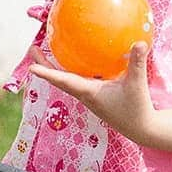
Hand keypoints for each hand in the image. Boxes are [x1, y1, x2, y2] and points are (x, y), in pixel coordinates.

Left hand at [29, 42, 155, 145]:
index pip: (64, 81)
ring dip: (53, 66)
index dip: (47, 74)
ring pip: (65, 79)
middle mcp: (84, 94)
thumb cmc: (137, 108)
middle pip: (58, 78)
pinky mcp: (94, 95)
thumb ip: (137, 63)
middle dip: (44, 64)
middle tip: (32, 48)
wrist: (140, 128)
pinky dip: (70, 69)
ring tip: (44, 50)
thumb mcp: (137, 84)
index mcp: (89, 92)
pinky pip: (77, 79)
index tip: (31, 68)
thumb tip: (140, 42)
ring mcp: (87, 95)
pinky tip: (75, 58)